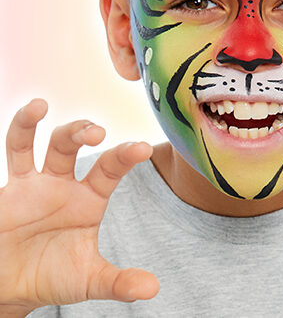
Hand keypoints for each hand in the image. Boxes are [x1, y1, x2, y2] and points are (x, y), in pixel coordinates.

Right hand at [0, 99, 159, 312]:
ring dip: (56, 127)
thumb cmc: (52, 277)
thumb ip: (118, 282)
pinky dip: (22, 130)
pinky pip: (17, 151)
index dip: (126, 156)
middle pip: (79, 147)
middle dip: (86, 133)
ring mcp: (41, 181)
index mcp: (91, 198)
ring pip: (51, 143)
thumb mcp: (88, 280)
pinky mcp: (13, 186)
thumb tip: (153, 289)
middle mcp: (69, 183)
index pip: (112, 169)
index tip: (142, 147)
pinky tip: (33, 111)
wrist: (10, 288)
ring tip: (53, 109)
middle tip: (97, 133)